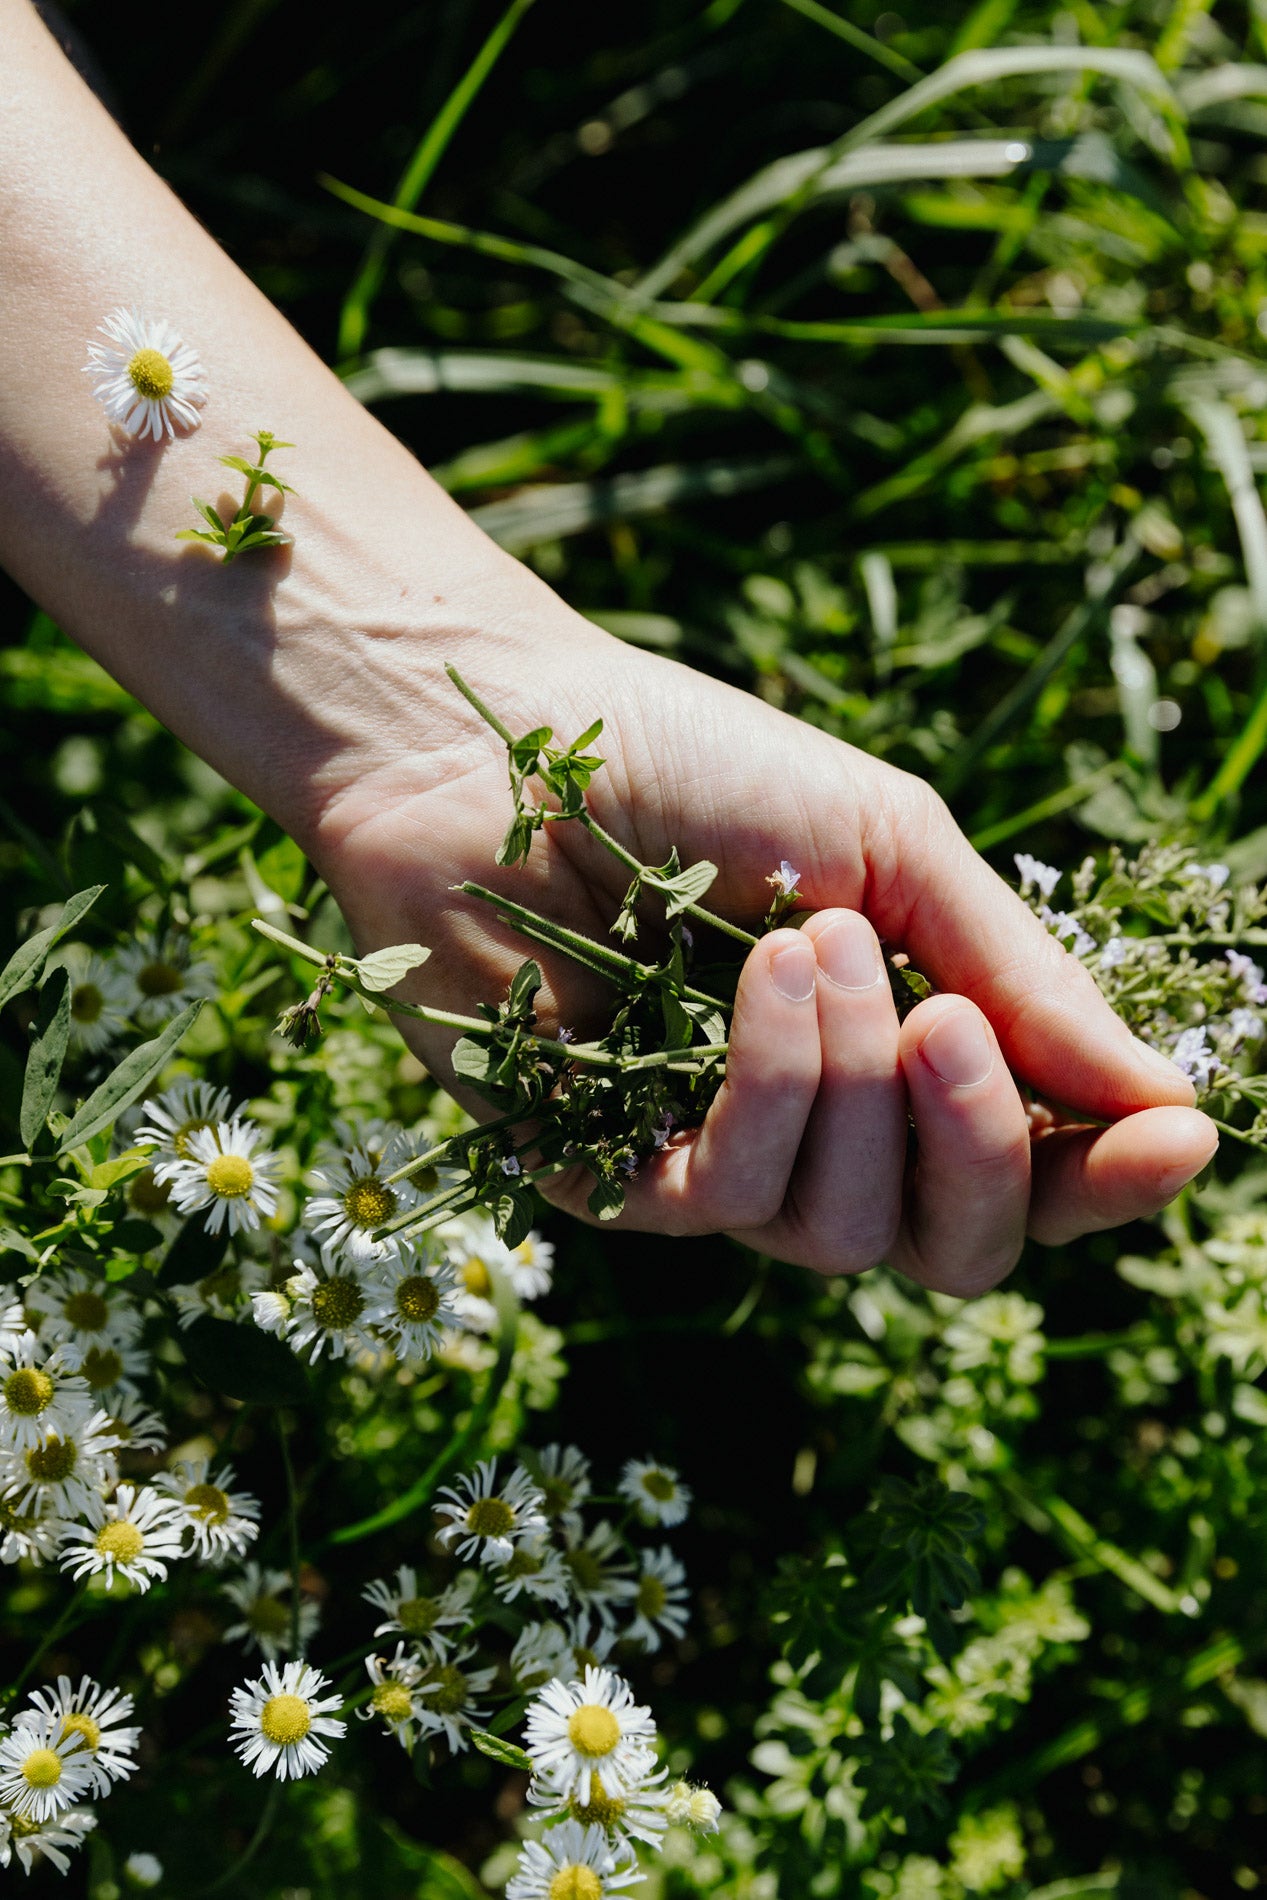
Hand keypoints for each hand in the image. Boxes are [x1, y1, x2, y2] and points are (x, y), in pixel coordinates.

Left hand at [304, 619, 1216, 1296]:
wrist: (494, 730)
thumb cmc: (695, 766)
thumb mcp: (893, 846)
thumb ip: (1021, 977)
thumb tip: (1166, 1101)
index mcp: (893, 1054)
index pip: (1023, 1173)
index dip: (1108, 1177)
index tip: (1182, 1136)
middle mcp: (813, 1133)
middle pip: (953, 1248)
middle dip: (983, 1149)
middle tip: (954, 1025)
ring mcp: (707, 1162)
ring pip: (848, 1234)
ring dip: (858, 1087)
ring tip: (816, 940)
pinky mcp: (604, 1175)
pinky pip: (734, 1196)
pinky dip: (774, 1083)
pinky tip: (764, 973)